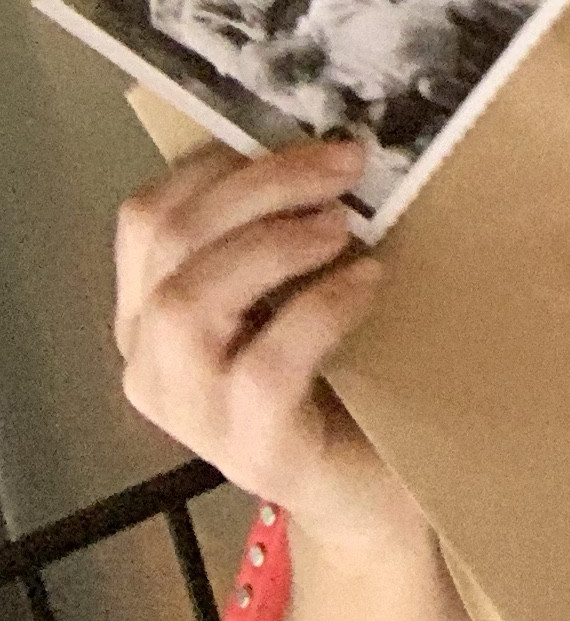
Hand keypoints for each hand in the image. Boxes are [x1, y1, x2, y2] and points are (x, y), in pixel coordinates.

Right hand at [113, 142, 416, 555]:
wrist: (372, 484)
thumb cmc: (338, 370)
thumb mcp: (295, 290)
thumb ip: (281, 232)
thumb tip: (327, 141)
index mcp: (149, 312)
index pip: (147, 217)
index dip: (221, 164)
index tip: (304, 135)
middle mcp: (151, 361)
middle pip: (169, 244)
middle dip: (261, 185)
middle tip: (345, 162)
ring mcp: (191, 413)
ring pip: (188, 304)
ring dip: (273, 244)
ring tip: (345, 225)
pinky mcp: (251, 450)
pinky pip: (264, 366)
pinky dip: (320, 308)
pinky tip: (369, 282)